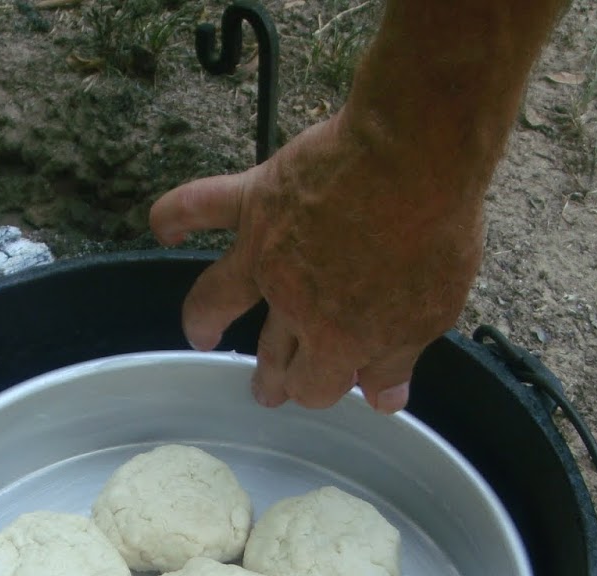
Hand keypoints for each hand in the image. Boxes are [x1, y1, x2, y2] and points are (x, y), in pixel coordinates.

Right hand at [149, 110, 485, 413]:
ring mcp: (266, 252)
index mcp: (337, 339)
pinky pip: (201, 206)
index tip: (340, 383)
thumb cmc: (433, 230)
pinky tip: (163, 229)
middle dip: (272, 379)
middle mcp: (290, 304)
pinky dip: (176, 216)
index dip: (325, 389)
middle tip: (270, 388)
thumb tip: (382, 398)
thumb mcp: (431, 311)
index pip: (315, 388)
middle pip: (271, 356)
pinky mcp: (258, 200)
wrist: (416, 154)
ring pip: (217, 299)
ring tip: (201, 335)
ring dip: (205, 322)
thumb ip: (398, 358)